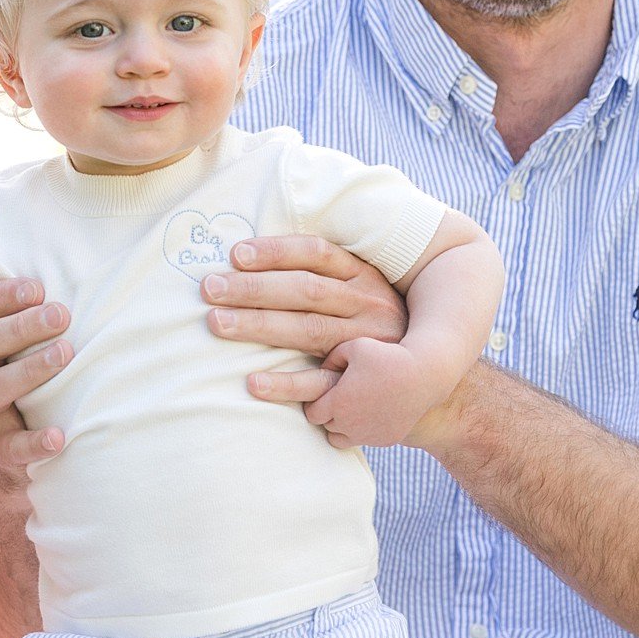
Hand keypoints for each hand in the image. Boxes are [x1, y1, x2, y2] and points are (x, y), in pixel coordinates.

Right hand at [0, 277, 71, 468]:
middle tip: (61, 315)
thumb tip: (82, 273)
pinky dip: (35, 442)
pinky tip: (59, 436)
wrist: (11, 449)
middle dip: (20, 327)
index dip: (0, 297)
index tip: (37, 288)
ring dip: (29, 370)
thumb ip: (32, 317)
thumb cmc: (25, 383)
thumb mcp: (17, 349)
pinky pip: (13, 447)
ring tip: (65, 354)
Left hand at [205, 236, 408, 411]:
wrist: (430, 377)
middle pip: (305, 291)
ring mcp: (365, 346)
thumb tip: (258, 256)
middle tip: (208, 289)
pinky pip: (321, 385)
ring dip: (259, 326)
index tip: (234, 254)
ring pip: (308, 331)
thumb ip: (324, 274)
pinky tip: (252, 381)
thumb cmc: (377, 326)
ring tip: (215, 323)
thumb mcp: (363, 290)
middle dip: (254, 288)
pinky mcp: (361, 385)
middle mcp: (367, 306)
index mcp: (365, 276)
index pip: (317, 254)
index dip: (276, 252)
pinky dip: (286, 384)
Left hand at [303, 338, 438, 447]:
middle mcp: (350, 424)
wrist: (424, 375)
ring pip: (340, 439)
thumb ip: (331, 358)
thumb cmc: (387, 355)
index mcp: (338, 402)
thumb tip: (322, 370)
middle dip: (328, 413)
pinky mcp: (385, 440)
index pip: (312, 413)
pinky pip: (364, 440)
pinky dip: (363, 430)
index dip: (315, 402)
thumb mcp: (354, 347)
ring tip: (350, 409)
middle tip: (339, 397)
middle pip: (325, 426)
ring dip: (341, 426)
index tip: (326, 391)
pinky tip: (371, 412)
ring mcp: (368, 435)